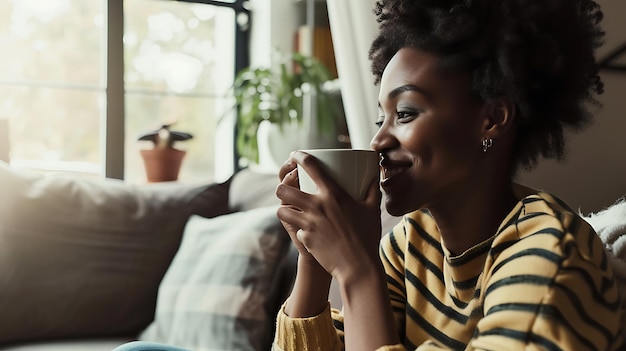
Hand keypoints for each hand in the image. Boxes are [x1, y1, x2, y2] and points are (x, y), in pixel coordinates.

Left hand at [276, 151, 382, 281]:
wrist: (359, 266)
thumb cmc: (368, 236)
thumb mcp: (372, 209)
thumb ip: (372, 191)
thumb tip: (374, 178)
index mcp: (333, 194)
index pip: (310, 166)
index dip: (299, 156)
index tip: (296, 155)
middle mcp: (317, 206)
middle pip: (284, 189)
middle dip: (282, 186)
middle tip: (287, 188)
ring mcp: (308, 223)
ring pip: (281, 209)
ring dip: (283, 208)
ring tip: (288, 208)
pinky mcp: (305, 238)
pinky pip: (295, 229)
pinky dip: (299, 229)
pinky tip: (305, 230)